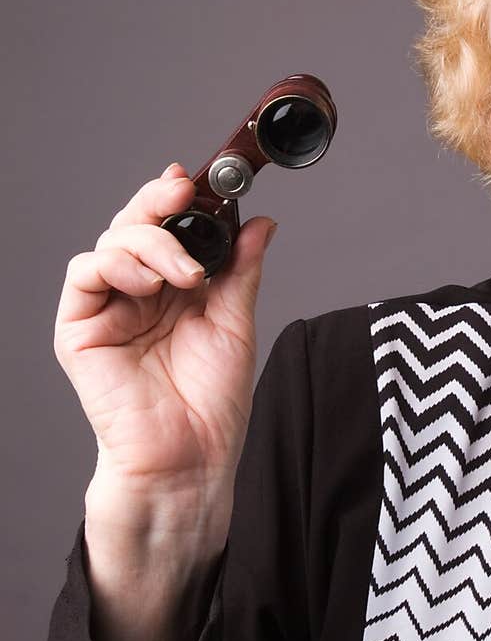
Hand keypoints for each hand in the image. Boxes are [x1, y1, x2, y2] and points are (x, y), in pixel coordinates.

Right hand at [55, 163, 277, 494]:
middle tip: (182, 196)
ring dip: (149, 243)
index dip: (177, 201)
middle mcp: (138, 294)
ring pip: (110, 242)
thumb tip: (261, 222)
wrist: (190, 458)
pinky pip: (84, 273)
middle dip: (157, 203)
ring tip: (183, 275)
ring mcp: (108, 309)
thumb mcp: (236, 324)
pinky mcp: (79, 328)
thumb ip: (240, 270)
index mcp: (175, 290)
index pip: (168, 229)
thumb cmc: (210, 405)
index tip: (198, 181)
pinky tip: (149, 284)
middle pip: (134, 226)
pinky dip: (117, 265)